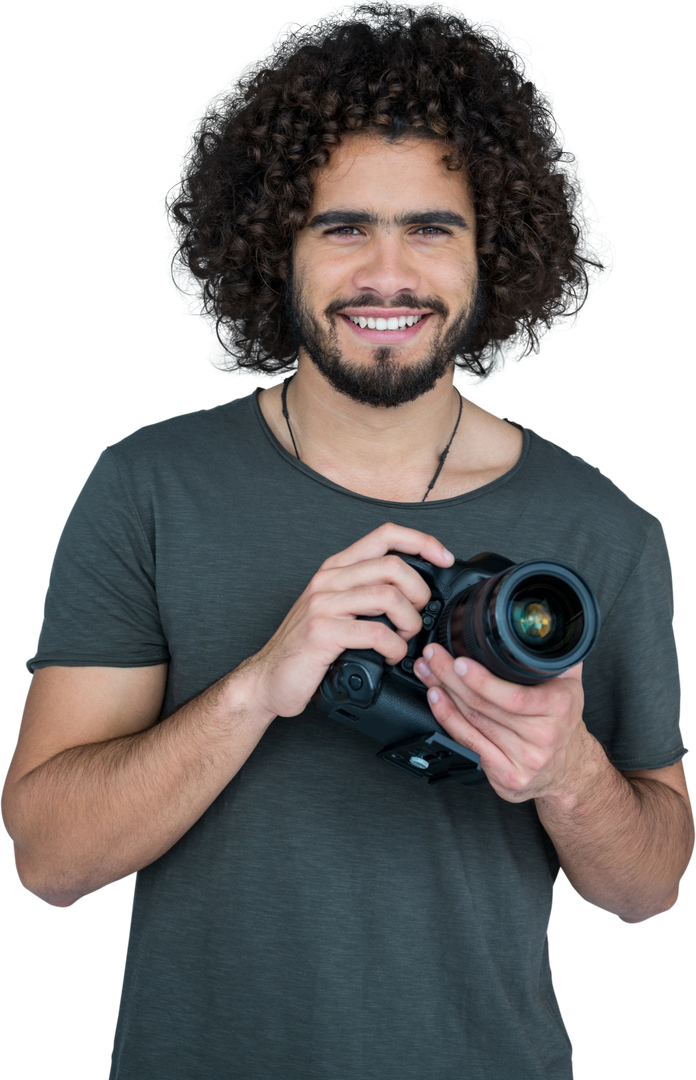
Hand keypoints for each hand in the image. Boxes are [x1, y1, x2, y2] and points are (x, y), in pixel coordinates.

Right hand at [250, 523, 454, 718]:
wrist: (268, 679)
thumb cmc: (307, 648)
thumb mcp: (335, 609)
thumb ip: (365, 593)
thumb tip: (413, 591)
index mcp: (335, 569)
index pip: (385, 535)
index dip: (422, 541)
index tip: (444, 558)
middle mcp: (328, 580)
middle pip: (394, 566)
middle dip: (420, 593)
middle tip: (417, 617)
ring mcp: (323, 605)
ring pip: (388, 596)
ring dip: (409, 622)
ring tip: (404, 639)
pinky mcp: (322, 632)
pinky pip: (376, 632)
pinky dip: (395, 647)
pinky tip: (391, 656)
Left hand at [413, 643, 591, 802]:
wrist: (569, 768)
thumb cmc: (563, 720)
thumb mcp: (570, 683)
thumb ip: (556, 654)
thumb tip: (543, 620)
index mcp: (558, 709)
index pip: (514, 697)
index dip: (481, 681)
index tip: (459, 661)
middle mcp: (542, 737)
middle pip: (483, 706)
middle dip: (450, 677)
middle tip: (433, 656)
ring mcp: (523, 760)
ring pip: (472, 723)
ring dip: (443, 694)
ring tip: (428, 672)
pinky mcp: (506, 777)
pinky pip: (468, 744)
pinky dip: (447, 719)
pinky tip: (436, 700)